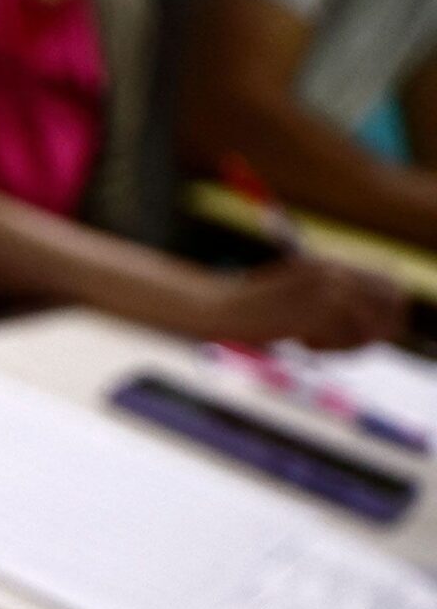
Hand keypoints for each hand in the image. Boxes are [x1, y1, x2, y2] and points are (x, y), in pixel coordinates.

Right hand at [201, 257, 405, 349]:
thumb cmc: (254, 305)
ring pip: (366, 327)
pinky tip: (299, 342)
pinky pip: (340, 340)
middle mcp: (334, 272)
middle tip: (342, 343)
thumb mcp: (299, 292)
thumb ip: (337, 298)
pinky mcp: (313, 313)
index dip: (388, 309)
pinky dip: (324, 348)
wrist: (219, 306)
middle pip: (386, 306)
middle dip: (372, 329)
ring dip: (345, 342)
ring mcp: (325, 292)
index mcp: (332, 261)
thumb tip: (380, 323)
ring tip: (312, 341)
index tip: (369, 329)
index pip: (389, 282)